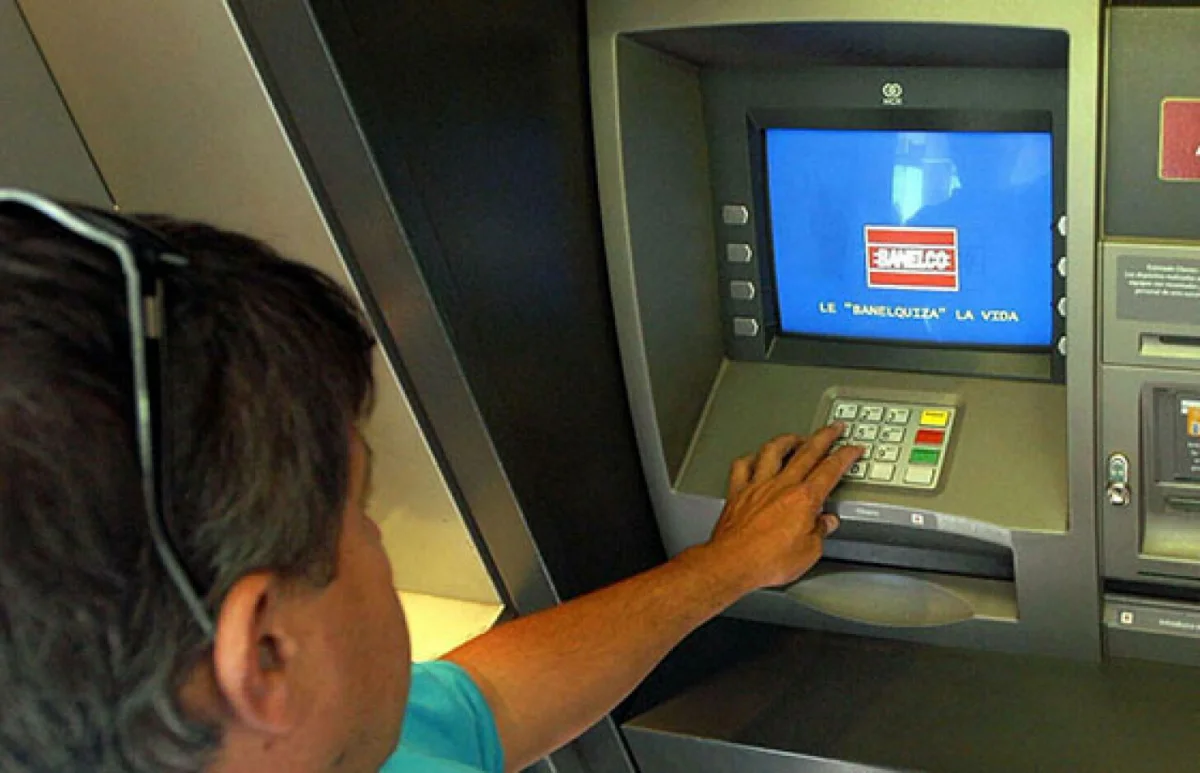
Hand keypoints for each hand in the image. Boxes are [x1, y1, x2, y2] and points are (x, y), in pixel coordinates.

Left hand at [700, 425, 862, 591]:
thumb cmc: (767, 561)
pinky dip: (750, 458)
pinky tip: (754, 457)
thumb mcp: (809, 553)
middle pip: (806, 452)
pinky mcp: (737, 493)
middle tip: (833, 427)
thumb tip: (826, 523)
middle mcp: (781, 486)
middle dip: (824, 436)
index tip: (853, 448)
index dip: (845, 456)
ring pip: (773, 451)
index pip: (830, 469)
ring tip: (796, 436)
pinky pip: (742, 466)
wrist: (732, 563)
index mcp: (804, 499)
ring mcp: (757, 486)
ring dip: (787, 439)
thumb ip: (819, 532)